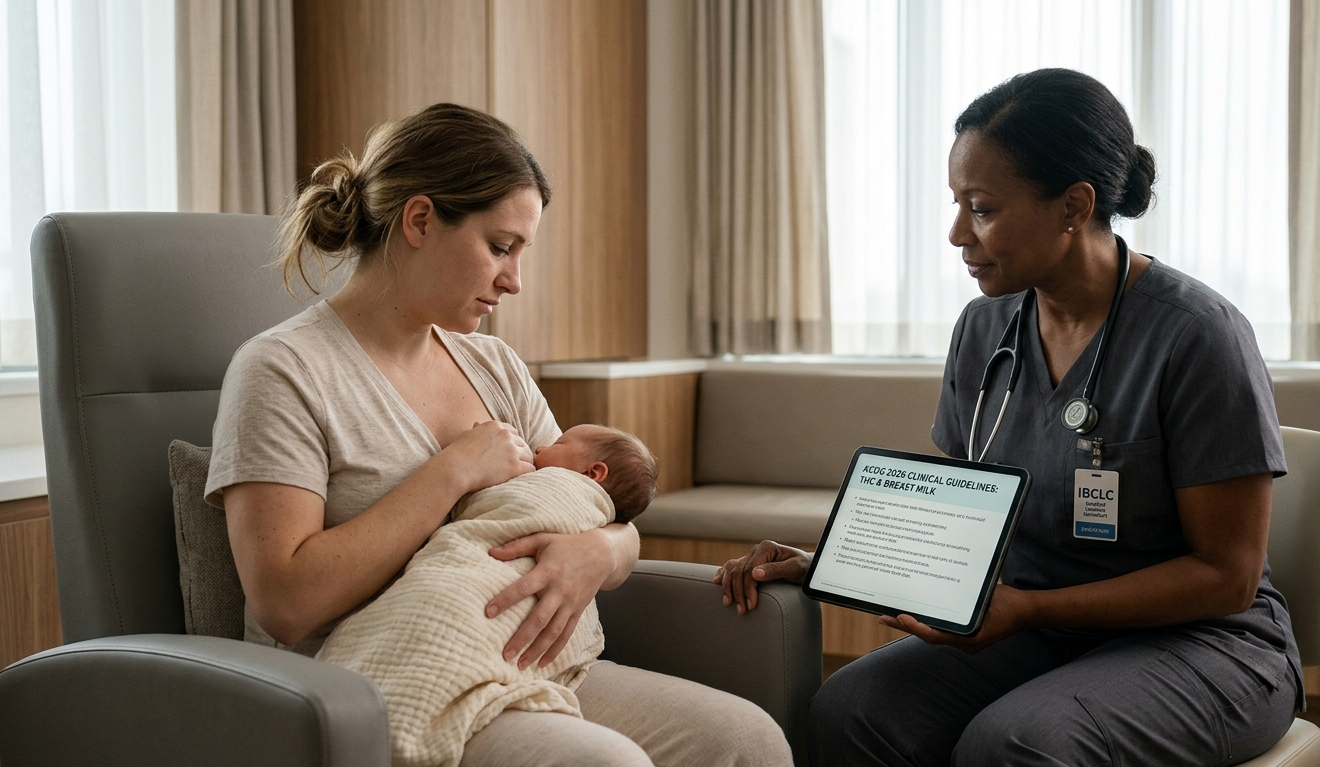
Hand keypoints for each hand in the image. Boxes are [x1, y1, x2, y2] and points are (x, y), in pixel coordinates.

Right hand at [438, 421, 534, 493]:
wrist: (455, 469)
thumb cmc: (456, 455)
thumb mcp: (466, 436)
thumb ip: (476, 431)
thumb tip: (476, 424)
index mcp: (495, 426)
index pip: (512, 432)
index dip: (511, 444)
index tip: (506, 454)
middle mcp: (505, 435)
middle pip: (522, 444)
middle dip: (519, 454)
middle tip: (512, 466)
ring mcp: (511, 450)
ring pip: (528, 456)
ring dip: (524, 464)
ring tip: (517, 474)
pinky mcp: (514, 466)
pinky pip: (530, 469)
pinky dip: (527, 474)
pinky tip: (519, 478)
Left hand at [484, 529, 614, 668]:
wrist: (602, 554)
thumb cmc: (567, 545)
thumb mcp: (543, 539)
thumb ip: (517, 547)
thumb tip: (491, 553)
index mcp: (548, 571)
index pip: (523, 588)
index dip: (505, 600)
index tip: (487, 613)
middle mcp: (560, 591)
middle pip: (539, 619)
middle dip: (522, 638)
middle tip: (505, 654)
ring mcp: (570, 604)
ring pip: (553, 632)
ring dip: (536, 650)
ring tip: (520, 665)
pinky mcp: (578, 612)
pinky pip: (566, 635)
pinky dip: (554, 651)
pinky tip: (541, 664)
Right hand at [713, 540, 811, 614]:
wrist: (808, 565)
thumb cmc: (804, 567)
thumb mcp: (795, 568)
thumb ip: (776, 569)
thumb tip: (755, 573)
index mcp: (766, 548)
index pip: (749, 569)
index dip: (748, 588)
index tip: (750, 605)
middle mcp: (756, 550)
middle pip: (739, 571)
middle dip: (738, 592)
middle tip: (742, 610)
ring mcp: (752, 555)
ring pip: (732, 569)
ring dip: (728, 587)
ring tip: (729, 603)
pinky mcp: (750, 562)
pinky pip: (732, 566)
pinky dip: (723, 574)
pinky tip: (716, 582)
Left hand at [879, 584, 1034, 653]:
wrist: (1026, 611)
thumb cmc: (1009, 604)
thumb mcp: (988, 597)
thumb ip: (968, 600)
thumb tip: (943, 588)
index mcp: (969, 639)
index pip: (935, 636)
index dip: (917, 628)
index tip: (902, 617)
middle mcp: (963, 642)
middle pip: (928, 634)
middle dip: (905, 626)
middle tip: (883, 616)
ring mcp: (963, 639)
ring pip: (932, 632)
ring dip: (912, 623)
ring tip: (890, 614)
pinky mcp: (964, 632)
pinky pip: (941, 627)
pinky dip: (927, 620)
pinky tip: (914, 611)